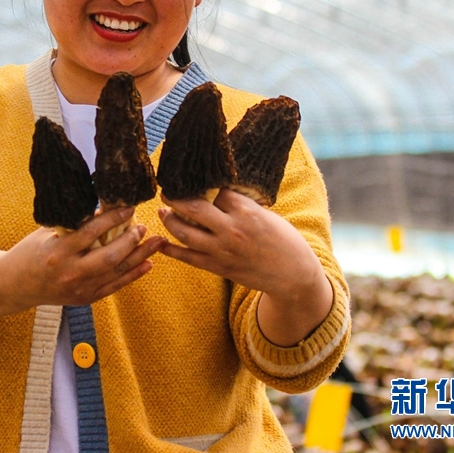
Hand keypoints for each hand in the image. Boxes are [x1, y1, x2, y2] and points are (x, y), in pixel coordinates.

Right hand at [0, 205, 164, 322]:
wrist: (15, 285)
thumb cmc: (30, 252)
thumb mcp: (47, 233)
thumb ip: (74, 224)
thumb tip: (105, 207)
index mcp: (58, 252)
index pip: (91, 233)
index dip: (112, 218)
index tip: (128, 207)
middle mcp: (70, 273)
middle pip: (109, 256)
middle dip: (130, 240)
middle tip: (143, 226)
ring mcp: (79, 289)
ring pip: (116, 272)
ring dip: (139, 257)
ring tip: (157, 242)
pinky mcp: (85, 299)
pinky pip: (114, 287)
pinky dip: (132, 275)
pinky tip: (147, 264)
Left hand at [157, 188, 332, 345]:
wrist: (293, 275)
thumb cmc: (283, 240)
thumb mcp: (266, 214)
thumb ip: (241, 204)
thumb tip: (215, 190)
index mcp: (246, 211)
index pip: (213, 190)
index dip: (199, 183)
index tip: (188, 177)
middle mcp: (231, 230)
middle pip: (193, 208)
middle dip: (175, 197)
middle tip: (166, 190)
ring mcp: (222, 250)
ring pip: (184, 233)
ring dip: (169, 220)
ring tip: (163, 211)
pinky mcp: (218, 268)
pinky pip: (188, 258)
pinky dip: (171, 250)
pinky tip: (161, 243)